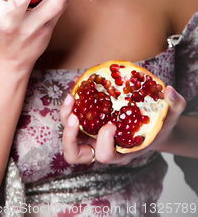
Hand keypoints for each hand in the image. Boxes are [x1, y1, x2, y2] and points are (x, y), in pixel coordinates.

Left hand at [60, 86, 186, 165]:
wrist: (152, 124)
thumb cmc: (160, 125)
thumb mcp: (170, 117)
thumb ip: (174, 106)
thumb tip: (170, 91)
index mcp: (119, 152)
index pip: (104, 155)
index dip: (103, 142)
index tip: (111, 124)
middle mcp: (101, 147)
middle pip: (75, 154)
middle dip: (70, 137)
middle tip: (74, 116)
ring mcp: (91, 136)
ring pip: (68, 136)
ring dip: (65, 117)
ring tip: (70, 97)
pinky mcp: (87, 122)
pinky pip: (72, 115)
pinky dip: (72, 102)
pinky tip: (77, 83)